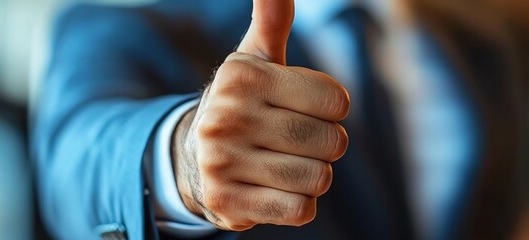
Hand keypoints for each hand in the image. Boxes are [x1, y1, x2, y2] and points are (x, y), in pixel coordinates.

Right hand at [170, 0, 350, 230]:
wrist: (193, 159)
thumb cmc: (244, 103)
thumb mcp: (256, 59)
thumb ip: (272, 19)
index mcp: (242, 76)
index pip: (335, 100)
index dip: (333, 109)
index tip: (309, 109)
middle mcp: (226, 116)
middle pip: (331, 142)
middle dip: (327, 146)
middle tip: (299, 142)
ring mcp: (222, 161)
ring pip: (318, 178)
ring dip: (314, 177)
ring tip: (287, 166)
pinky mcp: (226, 202)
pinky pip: (299, 210)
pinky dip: (299, 204)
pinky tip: (277, 190)